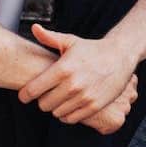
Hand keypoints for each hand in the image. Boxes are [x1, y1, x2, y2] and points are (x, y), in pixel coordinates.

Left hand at [19, 24, 139, 125]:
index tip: (25, 95)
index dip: (25, 94)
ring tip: (60, 98)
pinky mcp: (94, 106)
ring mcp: (84, 97)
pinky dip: (68, 114)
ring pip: (56, 113)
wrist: (120, 56)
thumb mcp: (71, 41)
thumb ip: (50, 37)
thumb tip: (34, 28)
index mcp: (63, 69)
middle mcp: (73, 84)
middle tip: (47, 94)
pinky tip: (70, 104)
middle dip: (42, 100)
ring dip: (56, 107)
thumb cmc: (92, 49)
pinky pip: (71, 118)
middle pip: (43, 104)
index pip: (33, 90)